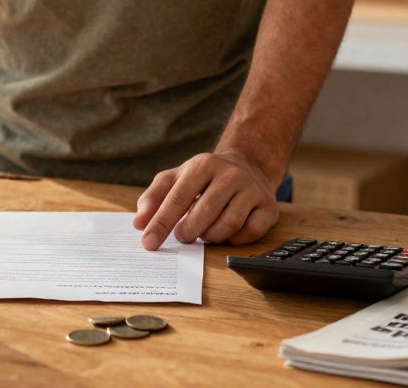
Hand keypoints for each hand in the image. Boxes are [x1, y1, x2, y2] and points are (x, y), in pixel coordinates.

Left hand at [133, 149, 279, 248]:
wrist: (247, 164)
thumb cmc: (204, 177)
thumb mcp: (175, 178)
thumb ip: (153, 198)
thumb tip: (139, 223)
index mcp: (202, 165)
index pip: (177, 198)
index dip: (161, 223)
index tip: (148, 243)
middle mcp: (230, 174)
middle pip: (204, 213)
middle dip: (188, 232)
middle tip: (182, 237)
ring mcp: (251, 190)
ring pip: (227, 226)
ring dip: (210, 236)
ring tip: (204, 231)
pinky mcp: (268, 206)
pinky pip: (249, 233)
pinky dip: (234, 239)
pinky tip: (227, 232)